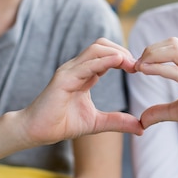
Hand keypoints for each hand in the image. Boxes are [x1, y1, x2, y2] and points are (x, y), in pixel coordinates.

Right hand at [23, 38, 143, 144]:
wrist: (36, 132)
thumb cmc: (61, 124)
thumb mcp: (96, 123)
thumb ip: (118, 122)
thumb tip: (141, 127)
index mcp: (84, 74)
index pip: (106, 54)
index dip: (124, 57)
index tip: (138, 69)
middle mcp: (76, 68)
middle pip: (102, 45)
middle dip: (122, 50)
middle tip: (137, 66)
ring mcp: (69, 71)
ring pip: (95, 49)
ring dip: (116, 53)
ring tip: (131, 64)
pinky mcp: (63, 79)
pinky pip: (86, 65)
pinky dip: (104, 61)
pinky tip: (118, 62)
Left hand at [135, 37, 177, 144]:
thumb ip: (161, 111)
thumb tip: (142, 119)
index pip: (173, 45)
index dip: (152, 51)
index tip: (136, 64)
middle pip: (173, 43)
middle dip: (150, 50)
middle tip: (134, 65)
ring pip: (176, 50)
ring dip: (153, 55)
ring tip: (138, 66)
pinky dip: (160, 69)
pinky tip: (145, 71)